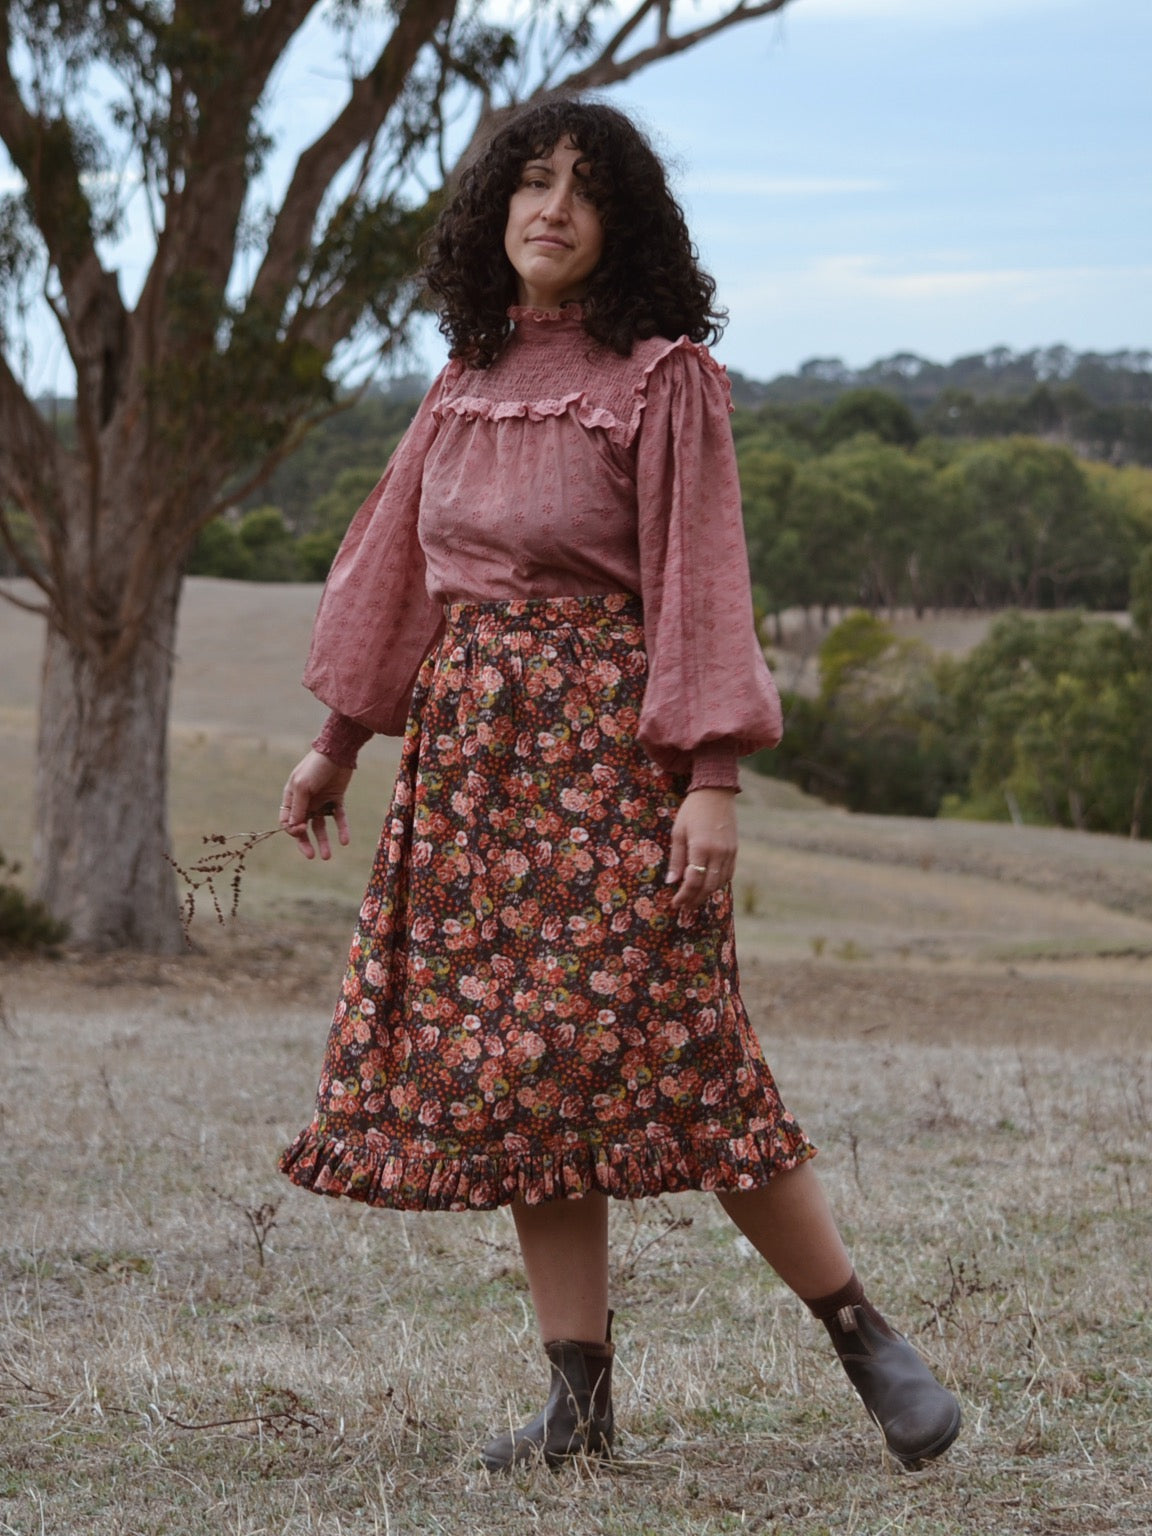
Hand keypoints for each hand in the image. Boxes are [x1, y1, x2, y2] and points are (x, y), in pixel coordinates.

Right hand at [279, 749, 352, 860]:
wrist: (338, 751)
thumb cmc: (315, 767)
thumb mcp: (303, 787)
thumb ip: (298, 808)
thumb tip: (292, 829)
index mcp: (291, 797)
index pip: (287, 821)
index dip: (293, 830)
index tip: (301, 830)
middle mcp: (305, 801)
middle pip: (303, 827)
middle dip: (305, 842)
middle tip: (312, 857)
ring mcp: (321, 800)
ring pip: (320, 826)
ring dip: (323, 841)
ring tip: (327, 856)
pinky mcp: (336, 799)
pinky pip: (338, 817)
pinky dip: (341, 829)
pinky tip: (345, 841)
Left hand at [665, 788, 737, 911]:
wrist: (715, 793)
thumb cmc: (692, 811)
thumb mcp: (678, 833)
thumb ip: (676, 859)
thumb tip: (671, 882)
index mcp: (701, 847)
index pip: (693, 881)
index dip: (684, 895)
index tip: (676, 903)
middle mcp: (718, 852)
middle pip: (708, 886)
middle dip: (695, 899)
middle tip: (684, 906)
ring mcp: (729, 852)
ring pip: (720, 883)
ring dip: (707, 894)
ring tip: (694, 899)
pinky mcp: (735, 850)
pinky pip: (728, 874)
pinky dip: (718, 883)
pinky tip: (708, 885)